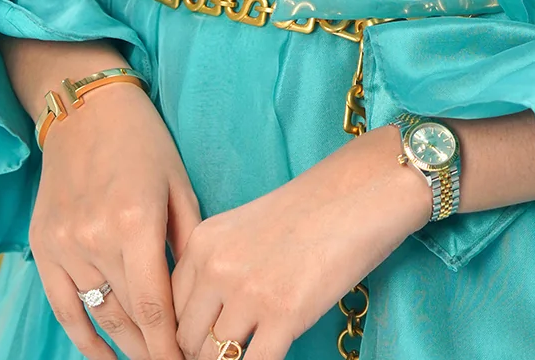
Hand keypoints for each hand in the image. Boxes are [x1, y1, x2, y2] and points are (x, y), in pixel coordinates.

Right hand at [29, 72, 200, 359]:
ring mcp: (65, 245)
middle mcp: (96, 238)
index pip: (154, 305)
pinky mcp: (43, 247)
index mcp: (136, 221)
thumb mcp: (179, 184)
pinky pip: (63, 307)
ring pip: (99, 315)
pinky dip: (83, 337)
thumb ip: (188, 242)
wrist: (85, 109)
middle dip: (153, 349)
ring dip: (124, 346)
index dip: (170, 345)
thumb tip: (198, 296)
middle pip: (127, 316)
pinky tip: (103, 355)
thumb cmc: (144, 143)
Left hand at [172, 123, 429, 359]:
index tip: (198, 344)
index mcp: (204, 242)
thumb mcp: (247, 228)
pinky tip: (273, 353)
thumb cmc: (314, 209)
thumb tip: (210, 320)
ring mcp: (249, 293)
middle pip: (186, 339)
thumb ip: (220, 267)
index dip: (184, 335)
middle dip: (202, 353)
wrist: (363, 191)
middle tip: (224, 352)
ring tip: (246, 353)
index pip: (171, 308)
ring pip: (213, 358)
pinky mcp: (284, 315)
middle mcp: (217, 267)